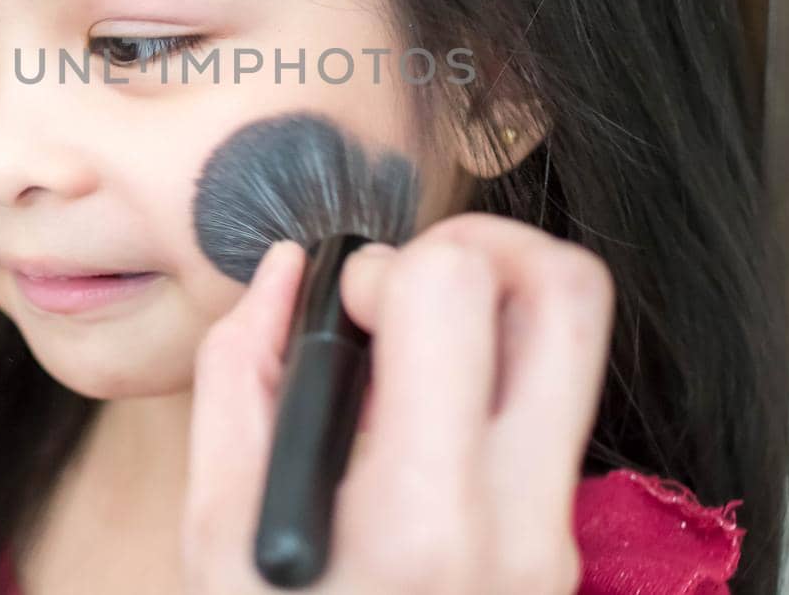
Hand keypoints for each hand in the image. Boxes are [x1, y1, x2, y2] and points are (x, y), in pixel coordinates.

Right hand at [183, 213, 614, 594]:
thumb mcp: (214, 532)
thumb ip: (245, 375)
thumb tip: (292, 271)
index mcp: (423, 515)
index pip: (459, 293)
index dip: (388, 265)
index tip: (345, 309)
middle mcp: (520, 519)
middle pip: (569, 292)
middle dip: (482, 246)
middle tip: (408, 286)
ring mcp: (556, 536)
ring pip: (575, 341)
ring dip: (493, 304)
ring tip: (407, 347)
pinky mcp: (561, 542)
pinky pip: (551, 405)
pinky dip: (488, 369)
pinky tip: (413, 417)